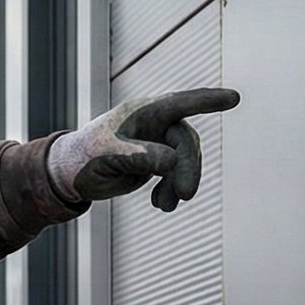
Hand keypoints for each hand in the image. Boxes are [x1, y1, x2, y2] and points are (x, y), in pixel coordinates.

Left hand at [48, 87, 240, 209]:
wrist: (70, 175)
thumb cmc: (85, 158)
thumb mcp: (109, 156)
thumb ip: (142, 156)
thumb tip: (174, 160)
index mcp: (142, 113)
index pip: (180, 104)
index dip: (207, 100)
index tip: (234, 98)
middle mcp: (153, 124)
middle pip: (185, 142)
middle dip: (189, 168)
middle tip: (186, 195)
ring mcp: (157, 142)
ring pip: (184, 161)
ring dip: (178, 184)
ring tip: (162, 206)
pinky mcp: (156, 161)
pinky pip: (175, 175)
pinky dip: (171, 191)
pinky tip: (159, 205)